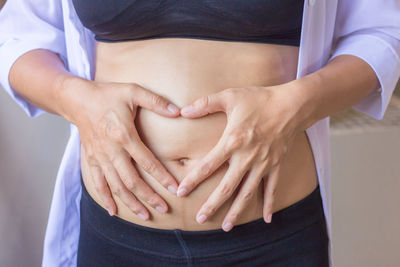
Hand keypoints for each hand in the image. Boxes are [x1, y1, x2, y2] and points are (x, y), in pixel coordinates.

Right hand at [61, 77, 180, 219]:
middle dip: (149, 197)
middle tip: (164, 208)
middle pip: (132, 181)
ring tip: (146, 215)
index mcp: (124, 135)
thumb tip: (179, 111)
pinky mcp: (91, 160)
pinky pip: (98, 184)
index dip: (162, 176)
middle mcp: (111, 151)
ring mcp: (100, 158)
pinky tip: (114, 211)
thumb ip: (156, 101)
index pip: (147, 161)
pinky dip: (105, 199)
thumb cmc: (108, 95)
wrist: (78, 99)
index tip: (175, 189)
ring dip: (131, 203)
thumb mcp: (133, 91)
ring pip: (116, 187)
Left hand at [176, 84, 305, 230]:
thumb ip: (205, 103)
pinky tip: (267, 219)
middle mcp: (247, 157)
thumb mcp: (230, 96)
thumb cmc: (260, 99)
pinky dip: (269, 203)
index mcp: (232, 141)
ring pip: (248, 193)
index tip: (181, 193)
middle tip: (200, 219)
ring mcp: (263, 164)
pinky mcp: (276, 165)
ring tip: (227, 227)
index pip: (208, 165)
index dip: (193, 180)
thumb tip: (183, 110)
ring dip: (237, 211)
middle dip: (213, 204)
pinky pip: (272, 188)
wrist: (292, 104)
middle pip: (227, 186)